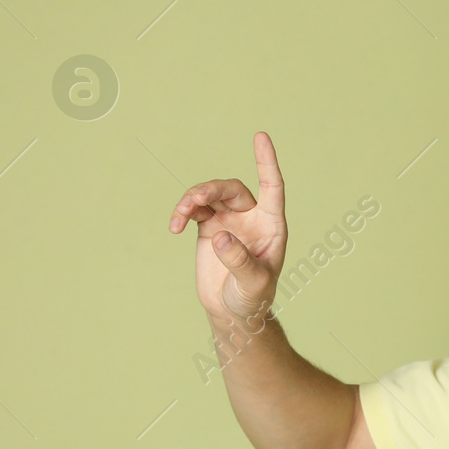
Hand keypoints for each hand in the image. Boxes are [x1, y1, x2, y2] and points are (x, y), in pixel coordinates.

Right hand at [168, 131, 287, 323]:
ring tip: (180, 215)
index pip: (273, 186)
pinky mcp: (210, 229)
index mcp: (271, 224)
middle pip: (231, 189)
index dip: (267, 161)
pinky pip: (195, 210)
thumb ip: (240, 261)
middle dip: (210, 189)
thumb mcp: (252, 283)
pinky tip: (175, 226)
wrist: (234, 312)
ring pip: (210, 196)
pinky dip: (183, 212)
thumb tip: (221, 236)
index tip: (260, 136)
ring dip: (192, 199)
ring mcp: (230, 221)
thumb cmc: (253, 298)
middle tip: (194, 201)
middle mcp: (252, 218)